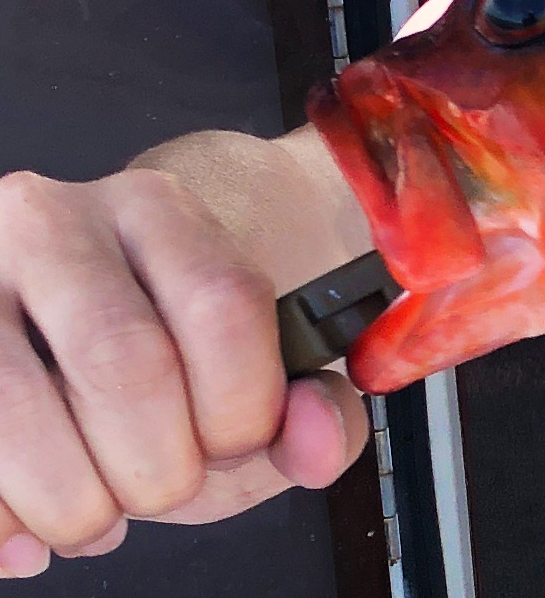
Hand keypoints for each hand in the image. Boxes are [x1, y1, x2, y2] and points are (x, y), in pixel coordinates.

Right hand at [0, 168, 369, 579]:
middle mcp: (51, 222)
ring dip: (70, 500)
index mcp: (156, 212)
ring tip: (95, 515)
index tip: (234, 446)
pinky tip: (26, 530)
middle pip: (123, 362)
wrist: (77, 308)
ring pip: (16, 411)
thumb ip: (317, 414)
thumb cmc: (172, 349)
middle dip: (157, 468)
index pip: (221, 305)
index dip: (239, 409)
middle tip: (161, 490)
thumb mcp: (258, 373)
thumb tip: (317, 440)